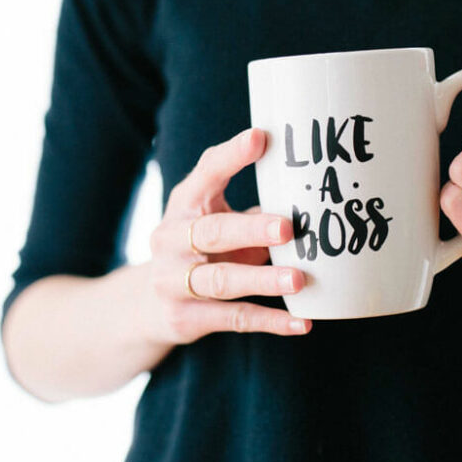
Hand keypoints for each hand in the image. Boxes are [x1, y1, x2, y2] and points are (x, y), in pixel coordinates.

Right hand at [144, 127, 311, 343]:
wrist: (147, 306)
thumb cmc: (200, 250)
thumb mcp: (216, 220)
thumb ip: (252, 209)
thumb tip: (314, 195)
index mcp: (184, 205)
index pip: (205, 174)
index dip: (231, 157)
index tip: (260, 138)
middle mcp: (170, 240)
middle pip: (212, 232)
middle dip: (250, 229)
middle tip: (287, 228)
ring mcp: (173, 281)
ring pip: (221, 280)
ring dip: (262, 279)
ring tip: (299, 279)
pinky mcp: (185, 318)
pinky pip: (233, 319)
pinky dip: (270, 321)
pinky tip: (302, 323)